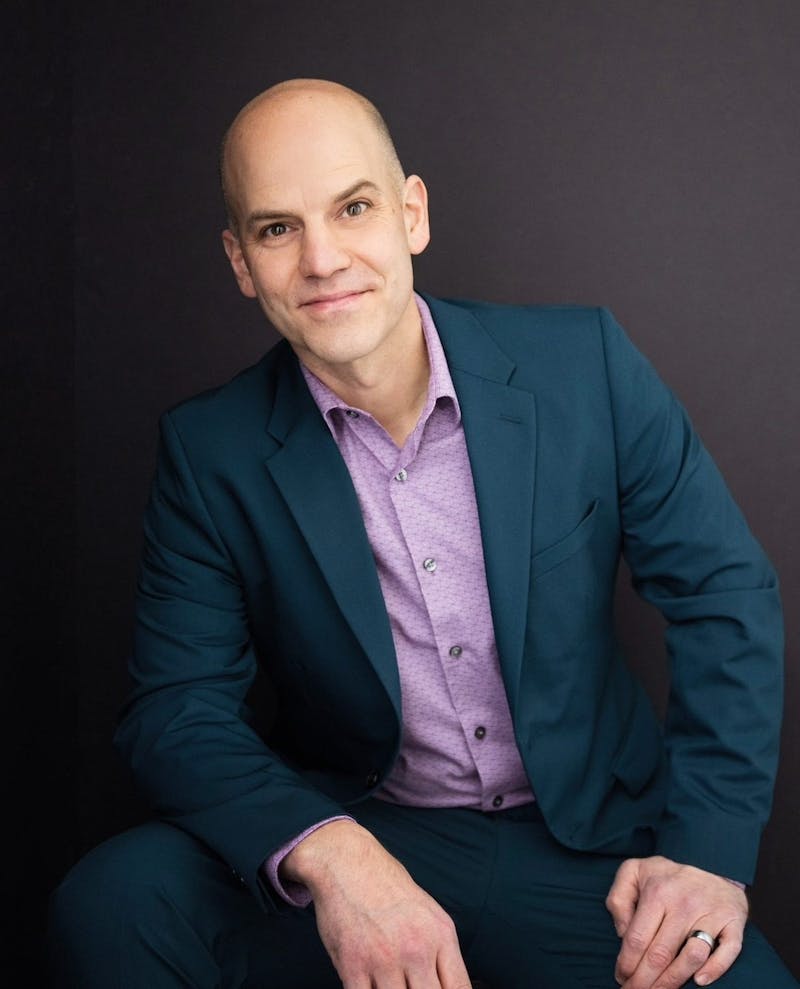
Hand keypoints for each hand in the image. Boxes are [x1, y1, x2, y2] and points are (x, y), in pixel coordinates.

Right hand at [281, 819, 471, 987]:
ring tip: (388, 981)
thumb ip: (441, 952)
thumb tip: (449, 986)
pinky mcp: (353, 965)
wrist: (346, 862)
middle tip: (410, 986)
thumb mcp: (428, 913)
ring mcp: (385, 959)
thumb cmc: (387, 887)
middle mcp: (417, 949)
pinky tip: (368, 985)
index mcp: (440, 935)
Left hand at [606, 855, 747, 987]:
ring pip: (691, 957)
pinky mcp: (734, 923)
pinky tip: (699, 982)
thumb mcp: (634, 872)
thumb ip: (618, 898)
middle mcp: (685, 903)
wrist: (714, 866)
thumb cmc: (668, 877)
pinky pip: (727, 952)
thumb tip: (622, 933)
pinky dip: (714, 970)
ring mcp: (711, 913)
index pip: (637, 938)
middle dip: (644, 981)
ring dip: (673, 981)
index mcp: (658, 892)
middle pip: (661, 954)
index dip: (626, 964)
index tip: (620, 977)